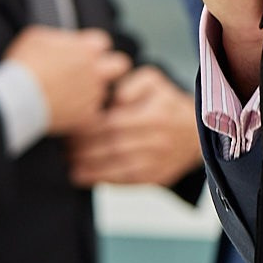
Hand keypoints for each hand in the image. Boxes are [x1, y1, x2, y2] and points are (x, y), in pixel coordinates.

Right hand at [2, 26, 130, 133]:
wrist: (14, 98)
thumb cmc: (22, 65)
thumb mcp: (37, 37)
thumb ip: (58, 37)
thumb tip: (63, 41)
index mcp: (87, 48)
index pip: (103, 42)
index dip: (91, 48)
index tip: (80, 55)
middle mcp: (96, 70)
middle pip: (120, 64)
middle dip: (110, 68)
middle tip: (93, 75)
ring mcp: (93, 93)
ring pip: (105, 92)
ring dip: (92, 94)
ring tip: (71, 98)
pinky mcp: (87, 116)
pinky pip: (95, 117)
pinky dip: (85, 117)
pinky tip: (71, 116)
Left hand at [66, 64, 202, 187]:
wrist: (197, 132)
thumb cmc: (167, 104)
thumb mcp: (154, 82)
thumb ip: (132, 83)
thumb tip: (113, 98)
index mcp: (156, 113)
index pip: (112, 123)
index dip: (87, 128)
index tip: (71, 127)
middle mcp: (158, 139)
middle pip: (111, 146)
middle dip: (83, 148)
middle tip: (65, 147)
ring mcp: (158, 160)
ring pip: (116, 166)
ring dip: (88, 166)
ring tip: (69, 162)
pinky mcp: (157, 177)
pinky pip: (124, 181)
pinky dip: (101, 179)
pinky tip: (83, 175)